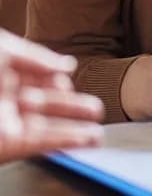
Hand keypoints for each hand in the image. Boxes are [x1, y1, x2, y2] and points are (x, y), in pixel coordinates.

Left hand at [0, 29, 103, 161]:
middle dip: (72, 108)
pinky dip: (64, 141)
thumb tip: (67, 66)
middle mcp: (4, 102)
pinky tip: (85, 138)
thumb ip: (35, 57)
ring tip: (98, 129)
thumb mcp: (2, 50)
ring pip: (46, 127)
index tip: (71, 79)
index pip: (38, 80)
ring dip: (73, 129)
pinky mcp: (6, 144)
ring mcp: (6, 124)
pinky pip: (40, 144)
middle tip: (96, 109)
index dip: (58, 80)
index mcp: (3, 77)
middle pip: (46, 106)